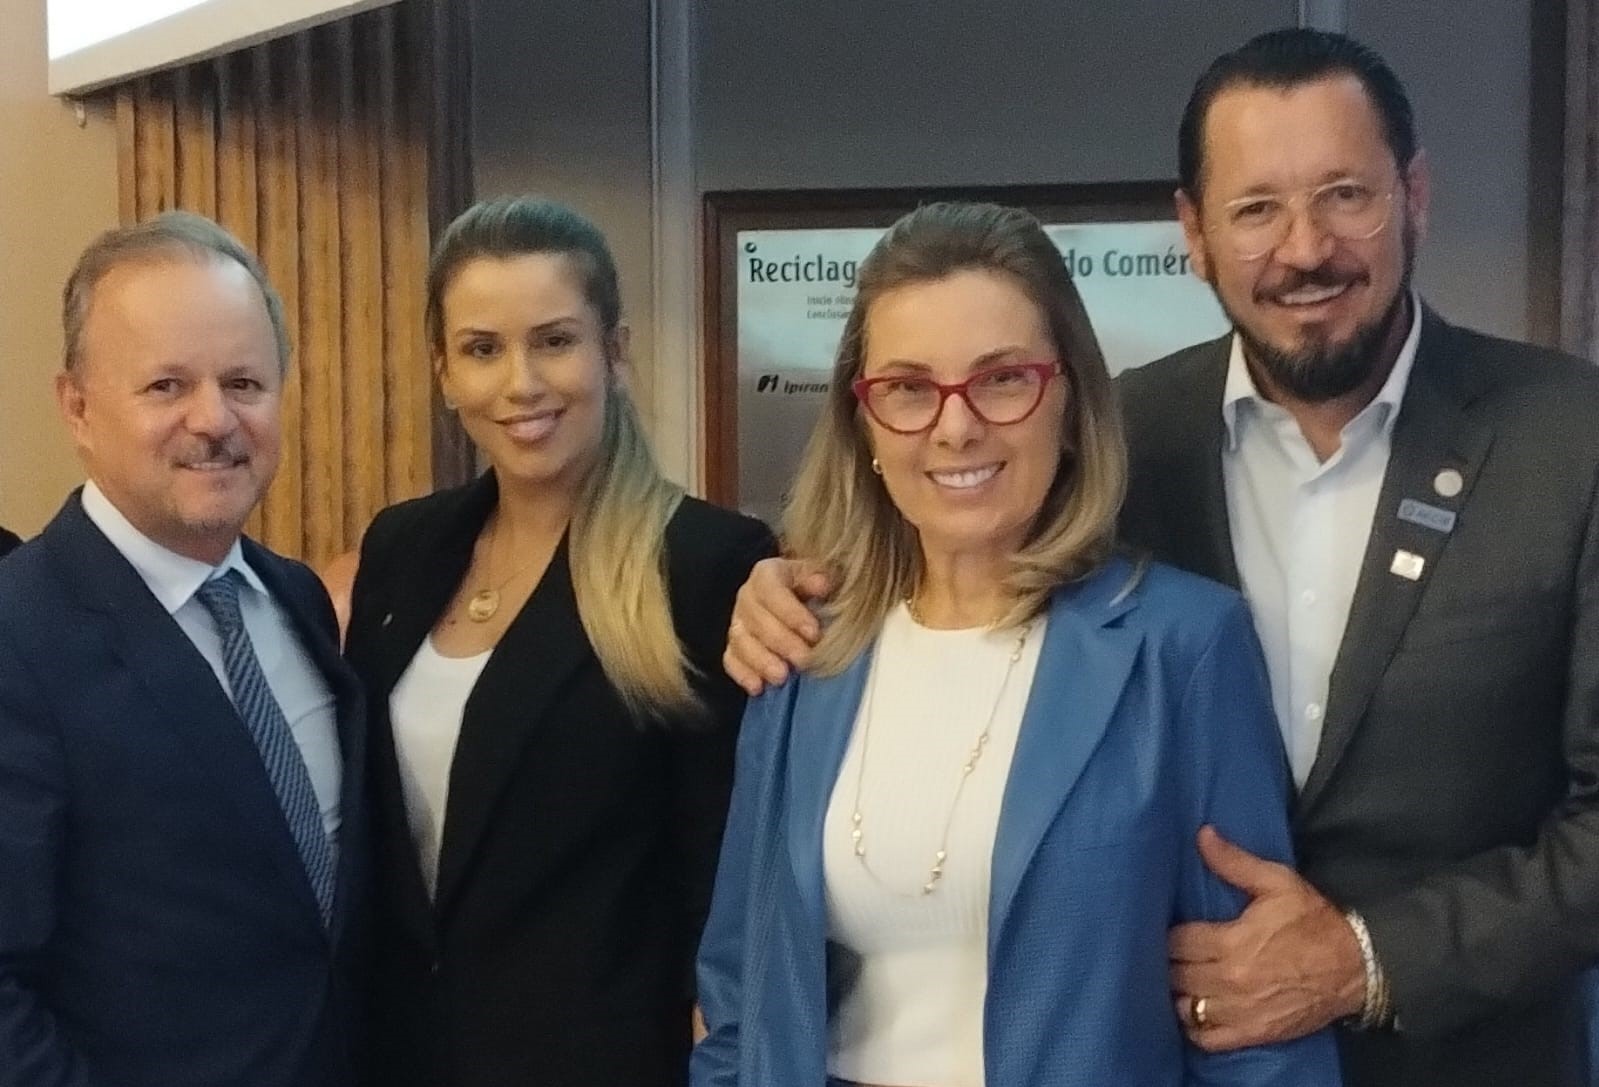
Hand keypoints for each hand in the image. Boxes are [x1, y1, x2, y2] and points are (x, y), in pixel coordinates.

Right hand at [722, 557, 832, 694]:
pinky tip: (758, 687)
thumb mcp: (822, 577)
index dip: (790, 611)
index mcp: (767, 574)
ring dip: (761, 660)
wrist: (807, 605)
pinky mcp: (735, 647)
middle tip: (804, 659)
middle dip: (781, 641)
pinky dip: (743, 674)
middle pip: (755, 617)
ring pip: (740, 640)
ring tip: (781, 676)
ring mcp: (738, 622)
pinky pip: (731, 660)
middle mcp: (747, 596)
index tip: (813, 632)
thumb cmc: (816, 590)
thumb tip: (821, 584)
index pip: (770, 588)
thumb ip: (820, 579)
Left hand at [1168, 826, 1365, 1050]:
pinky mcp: (1253, 1034)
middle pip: (1175, 975)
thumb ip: (1234, 862)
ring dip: (1178, 994)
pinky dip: (1194, 1028)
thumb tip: (1202, 835)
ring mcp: (1239, 1011)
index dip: (1167, 936)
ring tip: (1181, 981)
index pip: (1175, 943)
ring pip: (1184, 1008)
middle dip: (1169, 963)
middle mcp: (1229, 981)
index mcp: (1231, 942)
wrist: (1356, 966)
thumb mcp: (1277, 882)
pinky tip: (1195, 1012)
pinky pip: (1206, 1039)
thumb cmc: (1314, 921)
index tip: (1169, 930)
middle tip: (1172, 955)